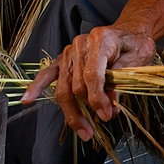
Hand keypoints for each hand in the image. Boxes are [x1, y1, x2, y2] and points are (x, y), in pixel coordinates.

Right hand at [21, 24, 157, 141]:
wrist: (130, 32)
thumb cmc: (135, 45)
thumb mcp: (135, 61)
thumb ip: (119, 82)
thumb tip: (108, 105)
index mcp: (99, 41)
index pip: (92, 75)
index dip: (98, 98)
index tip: (107, 114)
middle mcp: (80, 45)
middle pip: (76, 85)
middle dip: (88, 108)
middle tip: (103, 121)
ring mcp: (69, 53)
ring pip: (63, 88)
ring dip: (72, 112)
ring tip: (84, 131)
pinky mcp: (63, 60)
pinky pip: (47, 75)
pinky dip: (36, 87)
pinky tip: (27, 99)